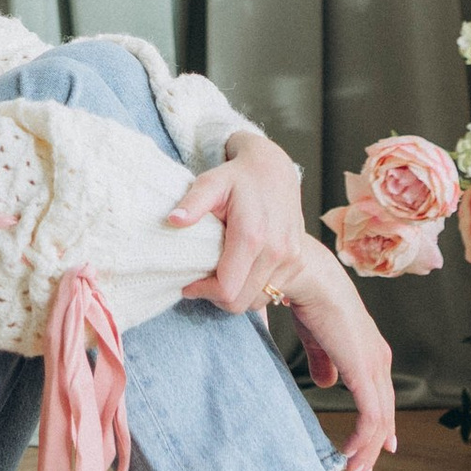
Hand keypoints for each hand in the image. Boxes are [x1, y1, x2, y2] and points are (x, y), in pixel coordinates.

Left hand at [165, 131, 306, 314]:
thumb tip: (173, 220)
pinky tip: (239, 271)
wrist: (274, 169)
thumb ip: (193, 203)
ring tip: (220, 274)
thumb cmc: (238, 177)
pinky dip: (252, 290)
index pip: (226, 288)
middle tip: (202, 281)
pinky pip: (271, 293)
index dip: (203, 291)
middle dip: (216, 297)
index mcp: (252, 235)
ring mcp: (290, 258)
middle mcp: (276, 251)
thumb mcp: (210, 183)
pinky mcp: (297, 262)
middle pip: (240, 301)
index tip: (188, 285)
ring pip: (256, 301)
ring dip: (235, 295)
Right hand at [275, 240, 397, 470]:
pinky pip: (370, 417)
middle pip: (384, 412)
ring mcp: (375, 366)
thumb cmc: (307, 297)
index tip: (372, 449)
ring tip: (354, 470)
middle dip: (374, 445)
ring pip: (380, 420)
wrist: (306, 276)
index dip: (378, 425)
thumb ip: (323, 361)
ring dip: (367, 448)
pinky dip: (362, 440)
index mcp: (369, 349)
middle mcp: (379, 359)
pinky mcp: (365, 372)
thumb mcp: (316, 337)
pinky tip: (349, 453)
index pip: (380, 395)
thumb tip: (326, 383)